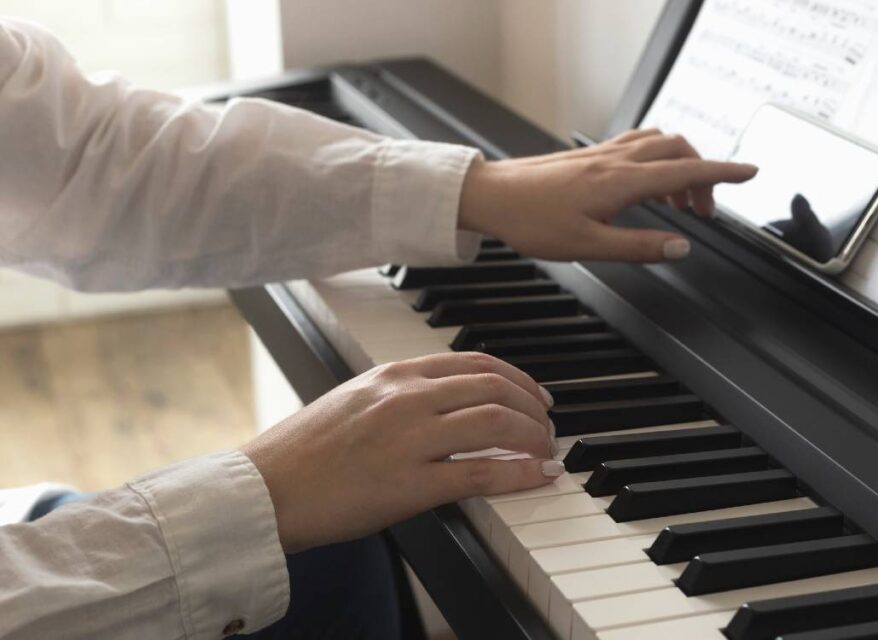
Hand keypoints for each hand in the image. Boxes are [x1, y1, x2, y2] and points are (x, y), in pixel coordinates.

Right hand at [241, 353, 560, 552]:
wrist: (265, 490)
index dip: (517, 377)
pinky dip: (519, 473)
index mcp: (394, 375)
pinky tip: (538, 477)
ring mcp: (410, 439)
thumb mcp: (354, 401)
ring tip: (546, 451)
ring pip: (496, 422)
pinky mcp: (410, 484)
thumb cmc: (302, 451)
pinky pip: (481, 473)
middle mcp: (406, 398)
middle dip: (533, 406)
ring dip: (533, 437)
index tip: (535, 395)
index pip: (474, 362)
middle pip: (495, 387)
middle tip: (548, 426)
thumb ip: (399, 395)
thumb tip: (445, 404)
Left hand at [458, 129, 757, 262]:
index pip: (686, 170)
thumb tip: (681, 247)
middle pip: (679, 150)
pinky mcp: (590, 156)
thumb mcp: (588, 245)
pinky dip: (657, 158)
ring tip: (681, 200)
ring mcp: (603, 154)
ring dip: (680, 163)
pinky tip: (648, 181)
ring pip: (659, 143)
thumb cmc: (532, 220)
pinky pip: (638, 145)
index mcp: (621, 182)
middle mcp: (616, 160)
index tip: (751, 173)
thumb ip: (639, 246)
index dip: (722, 172)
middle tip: (705, 208)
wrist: (493, 196)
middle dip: (703, 173)